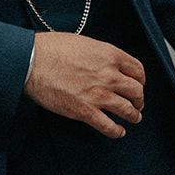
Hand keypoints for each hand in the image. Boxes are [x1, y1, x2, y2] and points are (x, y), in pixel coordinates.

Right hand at [24, 31, 145, 138]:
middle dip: (139, 99)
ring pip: (127, 110)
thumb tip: (105, 63)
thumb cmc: (53, 48)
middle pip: (136, 91)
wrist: (33, 61)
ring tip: (134, 118)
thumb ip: (101, 55)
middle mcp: (109, 75)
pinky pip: (108, 126)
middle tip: (137, 103)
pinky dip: (116, 131)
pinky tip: (118, 132)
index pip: (137, 70)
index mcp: (111, 55)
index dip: (141, 80)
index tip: (138, 84)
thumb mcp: (85, 43)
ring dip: (133, 116)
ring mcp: (99, 94)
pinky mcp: (85, 111)